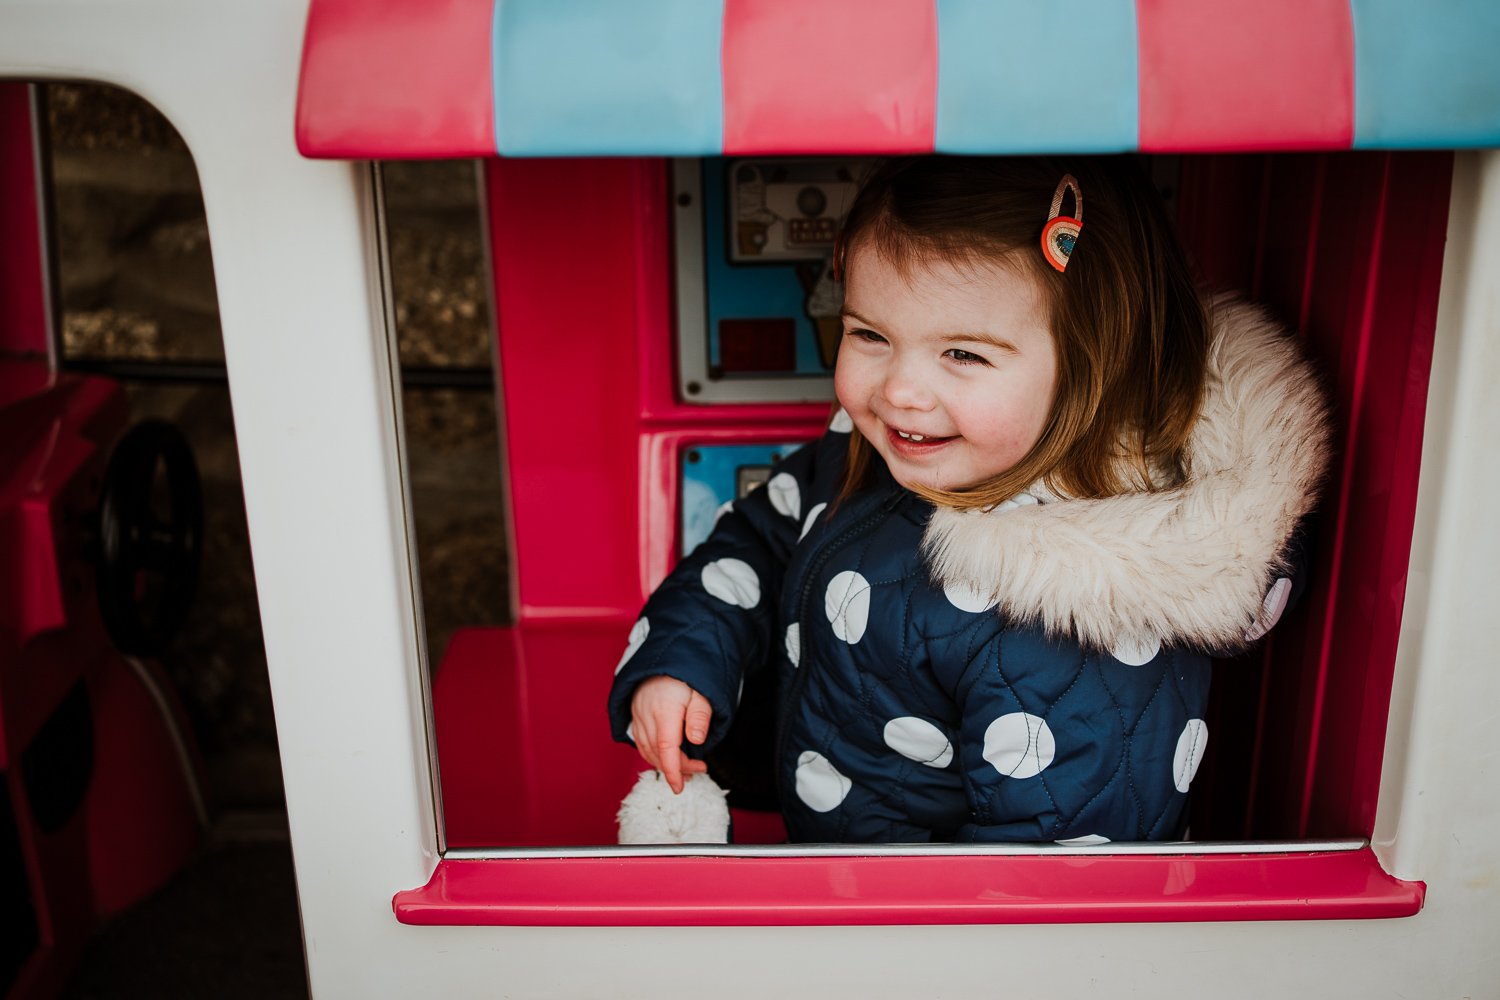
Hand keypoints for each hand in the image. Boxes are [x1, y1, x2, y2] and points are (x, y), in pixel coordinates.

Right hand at [630, 676, 712, 793]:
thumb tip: (696, 740)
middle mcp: (646, 714)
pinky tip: (667, 756)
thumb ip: (700, 716)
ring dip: (664, 763)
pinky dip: (653, 753)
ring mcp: (637, 715)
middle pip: (658, 753)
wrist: (665, 657)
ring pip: (647, 749)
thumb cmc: (685, 674)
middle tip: (699, 768)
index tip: (679, 787)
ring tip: (686, 766)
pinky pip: (641, 742)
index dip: (673, 771)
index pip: (666, 748)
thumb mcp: (702, 692)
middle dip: (677, 767)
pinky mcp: (634, 715)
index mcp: (664, 710)